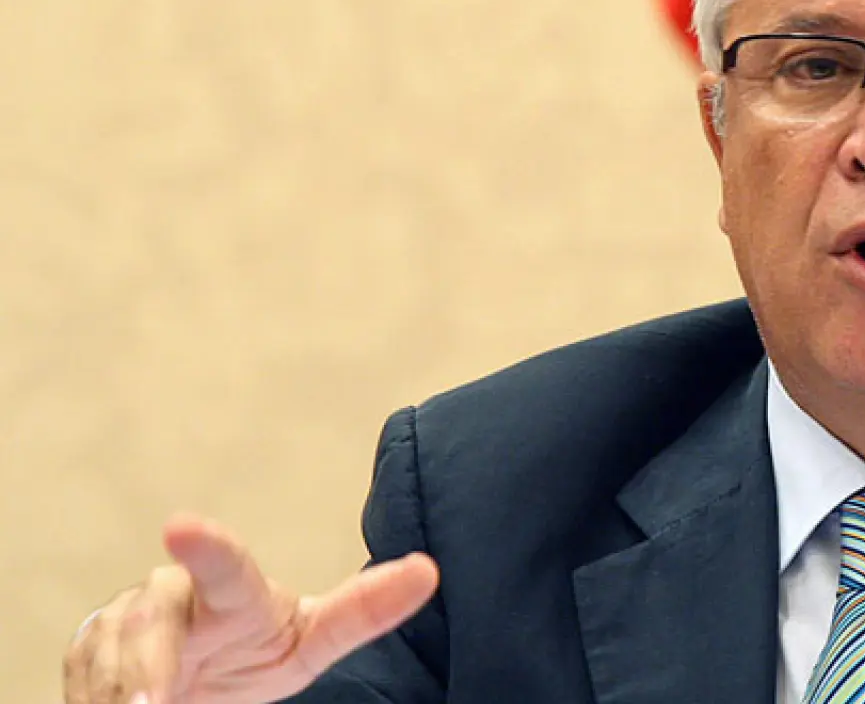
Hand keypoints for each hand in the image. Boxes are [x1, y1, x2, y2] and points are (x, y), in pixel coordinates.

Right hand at [63, 514, 438, 703]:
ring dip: (122, 695)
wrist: (189, 675)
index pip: (225, 569)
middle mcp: (173, 598)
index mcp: (235, 594)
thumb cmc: (253, 648)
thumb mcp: (311, 640)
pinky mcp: (85, 651)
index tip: (181, 528)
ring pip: (110, 664)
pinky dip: (102, 703)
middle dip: (142, 667)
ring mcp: (122, 623)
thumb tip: (428, 571)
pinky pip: (85, 685)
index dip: (206, 547)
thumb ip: (362, 611)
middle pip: (149, 624)